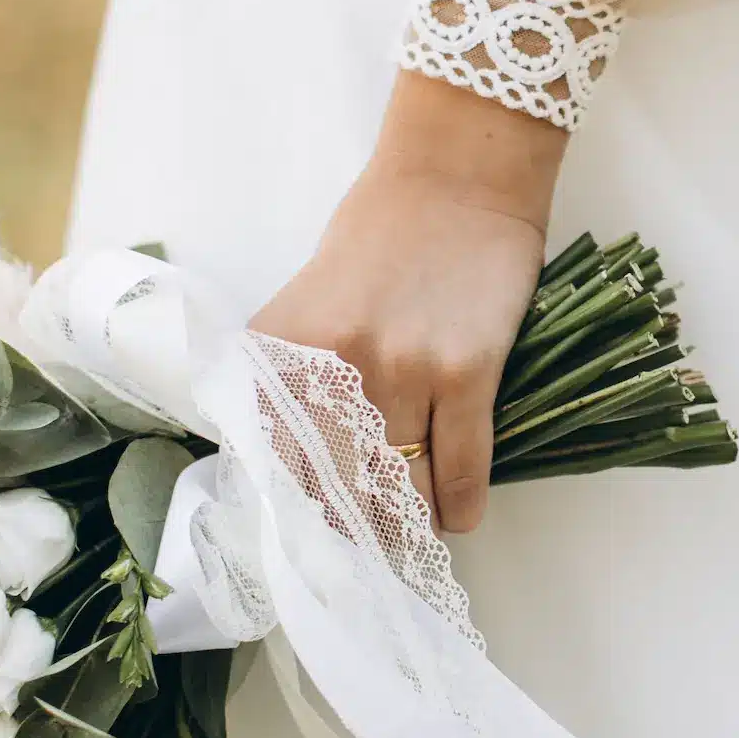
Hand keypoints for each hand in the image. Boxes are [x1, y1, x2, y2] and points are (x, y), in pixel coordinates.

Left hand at [251, 75, 566, 534]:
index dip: (289, 512)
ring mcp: (404, 370)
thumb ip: (290, 372)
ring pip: (400, 486)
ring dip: (405, 525)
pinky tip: (454, 518)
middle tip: (359, 561)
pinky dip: (456, 507)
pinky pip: (461, 469)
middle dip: (349, 535)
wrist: (457, 176)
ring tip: (408, 539)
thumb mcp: (306, 297)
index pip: (271, 458)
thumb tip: (284, 457)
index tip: (303, 545)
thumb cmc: (381, 232)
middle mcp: (334, 364)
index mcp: (283, 345)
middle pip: (336, 486)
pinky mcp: (467, 371)